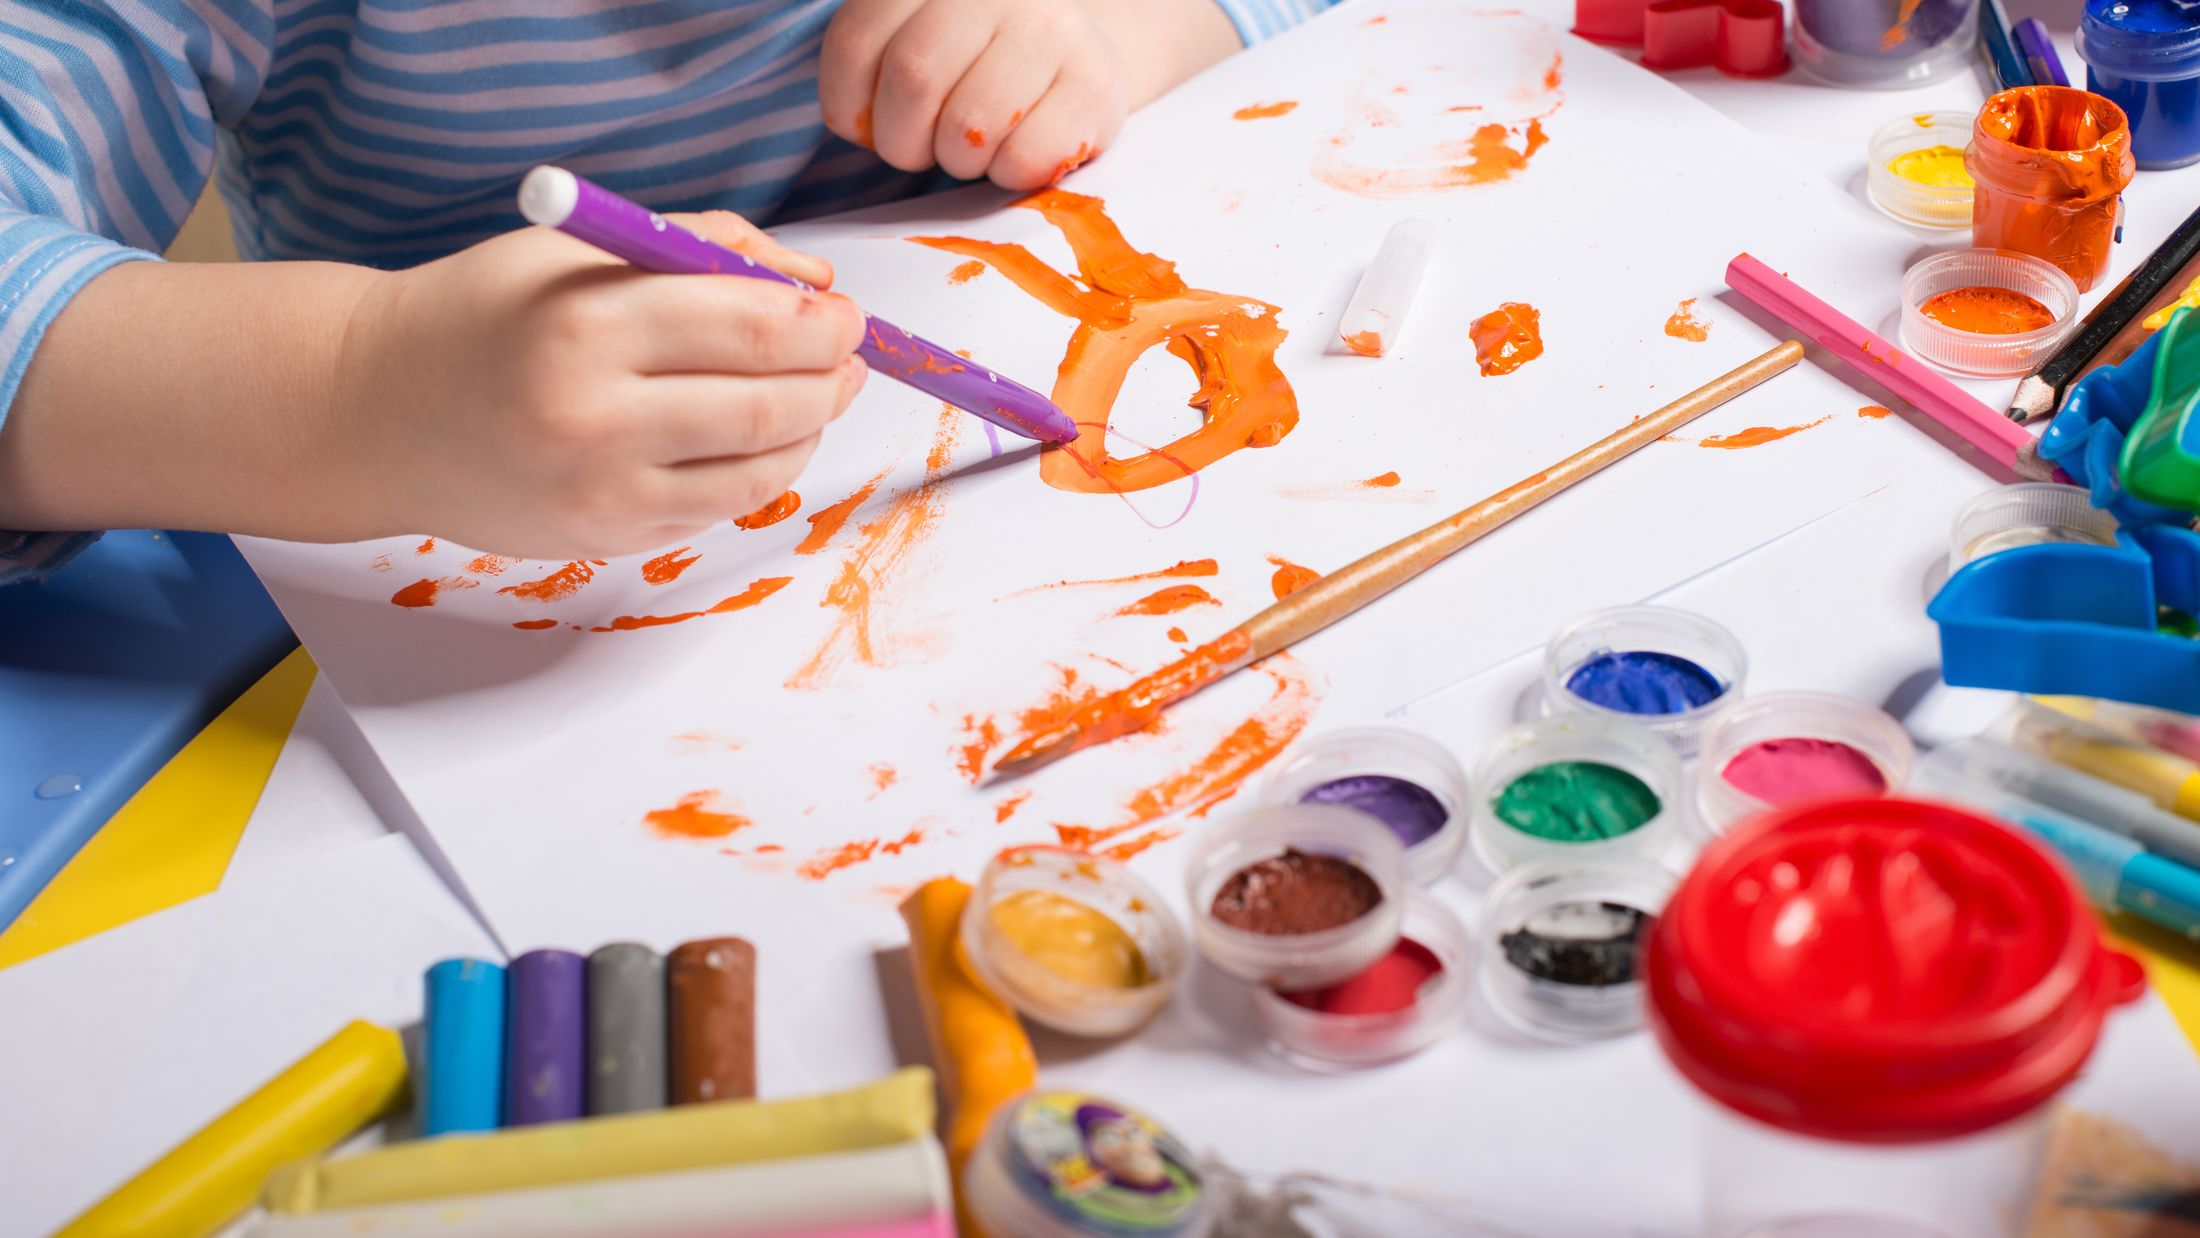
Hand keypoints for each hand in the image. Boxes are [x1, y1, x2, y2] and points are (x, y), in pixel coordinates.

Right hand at [330, 212, 865, 559]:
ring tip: (809, 394)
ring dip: (808, 428)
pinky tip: (754, 437)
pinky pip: (720, 507)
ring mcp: (602, 492)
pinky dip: (759, 470)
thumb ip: (705, 246)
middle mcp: (595, 416)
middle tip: (847, 355)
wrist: (376, 411)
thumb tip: (815, 284)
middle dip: (832, 377)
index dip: (825, 322)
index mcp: (588, 323)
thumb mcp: (583, 246)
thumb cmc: (487, 313)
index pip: (755, 326)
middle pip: (771, 406)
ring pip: (761, 469)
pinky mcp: (607, 539)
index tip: (844, 312)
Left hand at [820, 0, 1131, 189]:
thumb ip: (873, 63)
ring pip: (968, 127)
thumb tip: (860, 124)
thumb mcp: (914, 41)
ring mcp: (1053, 28)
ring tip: (974, 148)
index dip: (850, 105)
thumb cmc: (975, 64)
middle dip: (903, 142)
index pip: (857, 41)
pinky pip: (1024, 158)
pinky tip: (1017, 152)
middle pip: (913, 79)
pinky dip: (1007, 175)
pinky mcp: (1096, 85)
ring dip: (957, 161)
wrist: (1074, 63)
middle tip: (923, 148)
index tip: (874, 121)